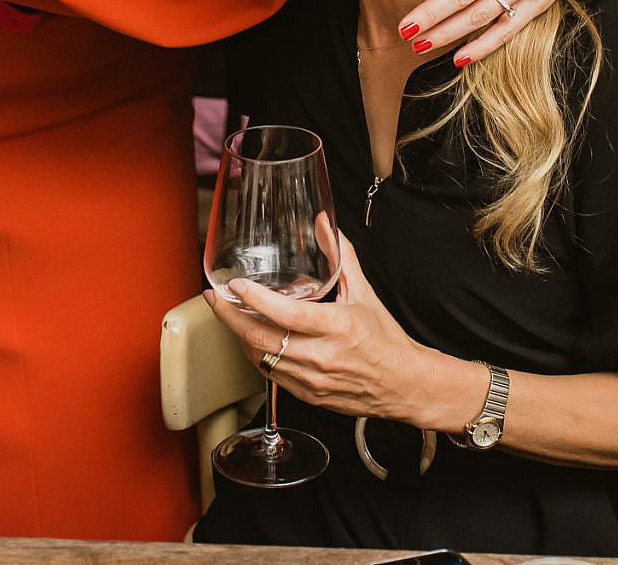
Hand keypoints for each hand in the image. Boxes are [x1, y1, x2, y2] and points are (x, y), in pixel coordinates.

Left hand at [202, 234, 477, 431]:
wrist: (402, 384)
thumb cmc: (385, 339)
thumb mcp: (363, 292)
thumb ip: (340, 256)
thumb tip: (323, 222)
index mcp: (336, 327)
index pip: (285, 314)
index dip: (254, 299)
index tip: (235, 285)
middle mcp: (320, 356)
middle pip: (260, 339)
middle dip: (229, 317)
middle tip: (214, 299)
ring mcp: (311, 380)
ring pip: (260, 358)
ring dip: (239, 336)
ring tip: (228, 315)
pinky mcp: (307, 395)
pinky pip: (271, 375)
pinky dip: (257, 355)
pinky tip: (252, 339)